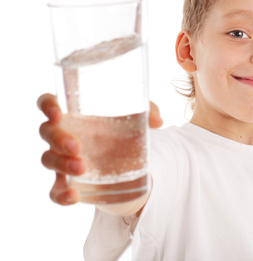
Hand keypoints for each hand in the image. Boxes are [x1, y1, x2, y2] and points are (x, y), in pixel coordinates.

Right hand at [37, 93, 161, 204]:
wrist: (126, 162)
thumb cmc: (121, 130)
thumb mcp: (136, 116)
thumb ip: (148, 111)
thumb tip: (158, 121)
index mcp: (73, 113)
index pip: (48, 103)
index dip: (47, 105)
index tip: (57, 112)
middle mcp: (61, 135)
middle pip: (47, 132)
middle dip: (58, 139)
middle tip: (77, 146)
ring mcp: (61, 159)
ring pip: (48, 159)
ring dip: (62, 164)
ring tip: (82, 168)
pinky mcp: (67, 182)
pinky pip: (55, 191)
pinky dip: (61, 195)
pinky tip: (73, 196)